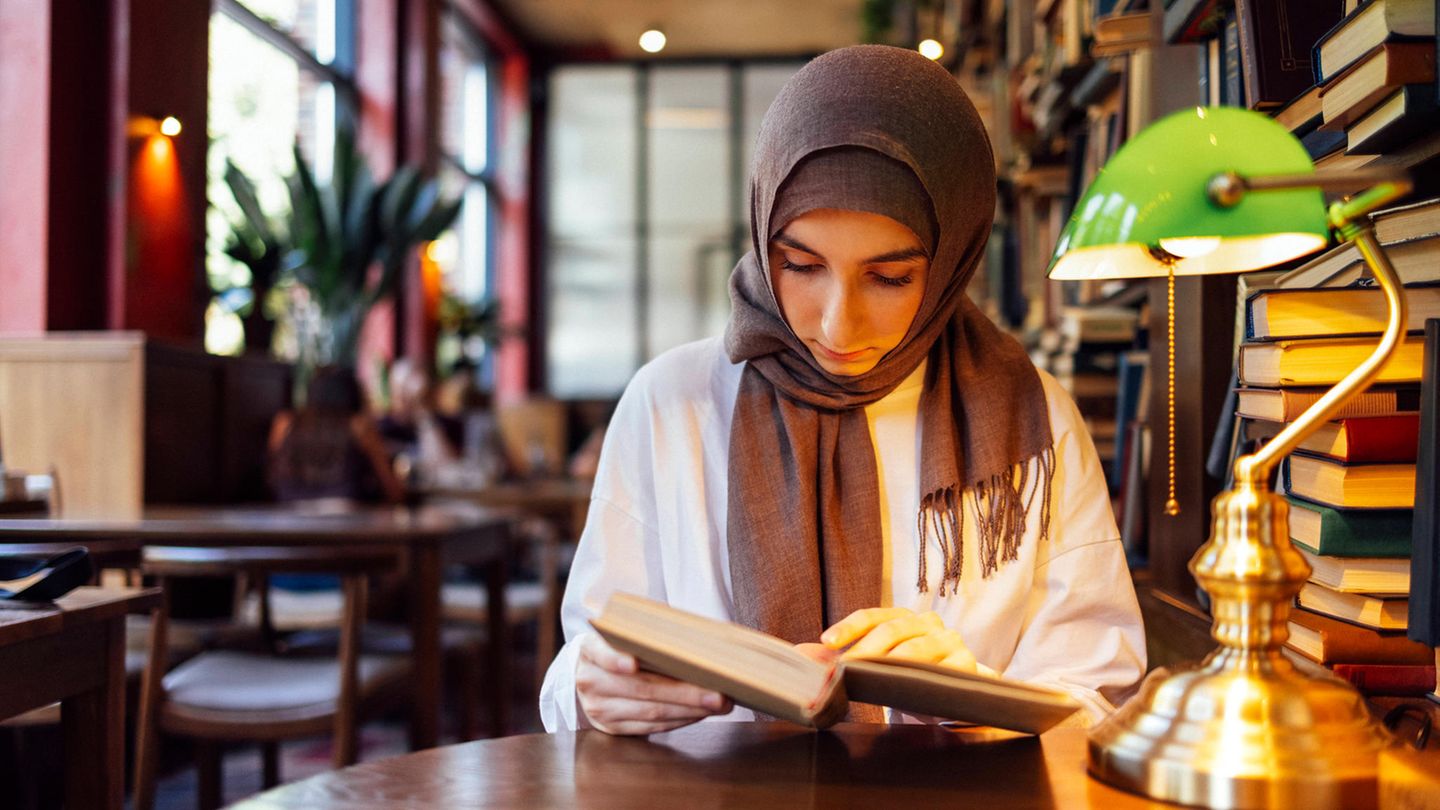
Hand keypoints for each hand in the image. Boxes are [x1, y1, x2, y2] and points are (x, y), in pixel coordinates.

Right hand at [575, 632, 732, 734]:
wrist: (589, 673)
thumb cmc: (617, 647)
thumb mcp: (620, 634)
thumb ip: (645, 637)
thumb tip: (695, 643)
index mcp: (589, 651)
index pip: (601, 654)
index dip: (615, 659)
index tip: (632, 663)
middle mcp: (590, 682)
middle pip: (641, 688)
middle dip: (684, 693)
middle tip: (717, 693)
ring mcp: (600, 709)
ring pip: (651, 712)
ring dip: (689, 710)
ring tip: (718, 704)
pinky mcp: (612, 728)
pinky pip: (651, 727)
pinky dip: (679, 720)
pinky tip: (700, 713)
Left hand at [820, 607, 992, 674]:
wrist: (952, 698)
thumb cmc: (910, 678)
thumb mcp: (879, 667)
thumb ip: (847, 658)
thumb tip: (804, 656)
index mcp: (904, 618)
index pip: (873, 616)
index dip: (849, 627)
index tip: (826, 641)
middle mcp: (928, 623)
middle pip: (892, 630)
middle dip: (864, 650)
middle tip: (843, 670)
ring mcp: (949, 641)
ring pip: (915, 649)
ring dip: (889, 665)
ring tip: (869, 679)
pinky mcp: (967, 663)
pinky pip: (942, 670)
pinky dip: (923, 678)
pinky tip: (907, 687)